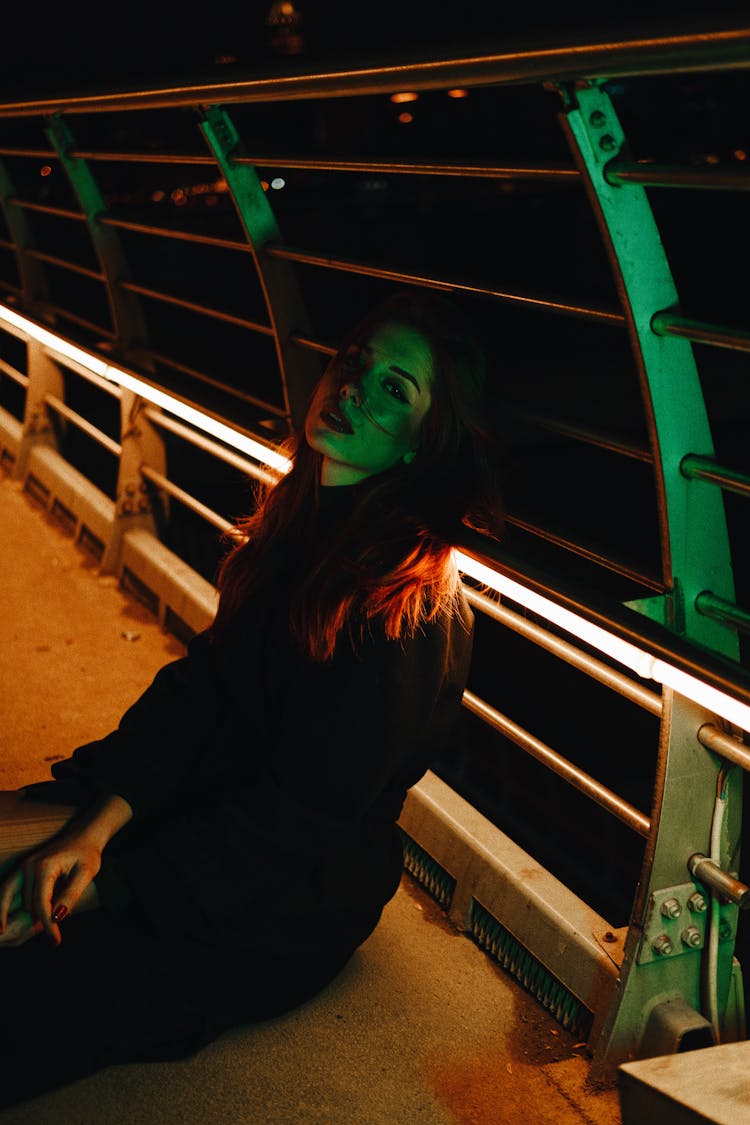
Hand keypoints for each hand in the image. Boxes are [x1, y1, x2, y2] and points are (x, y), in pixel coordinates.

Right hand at [0, 830, 102, 947]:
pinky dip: (4, 906)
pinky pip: (7, 890)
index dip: (48, 925)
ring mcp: (22, 866)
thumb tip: (56, 917)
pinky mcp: (21, 869)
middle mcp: (28, 866)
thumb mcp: (86, 873)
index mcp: (45, 867)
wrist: (83, 835)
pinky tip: (2, 924)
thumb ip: (71, 895)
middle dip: (39, 921)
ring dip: (17, 916)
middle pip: (28, 905)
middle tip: (55, 936)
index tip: (56, 941)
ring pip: (11, 899)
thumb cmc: (87, 853)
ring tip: (18, 935)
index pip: (41, 904)